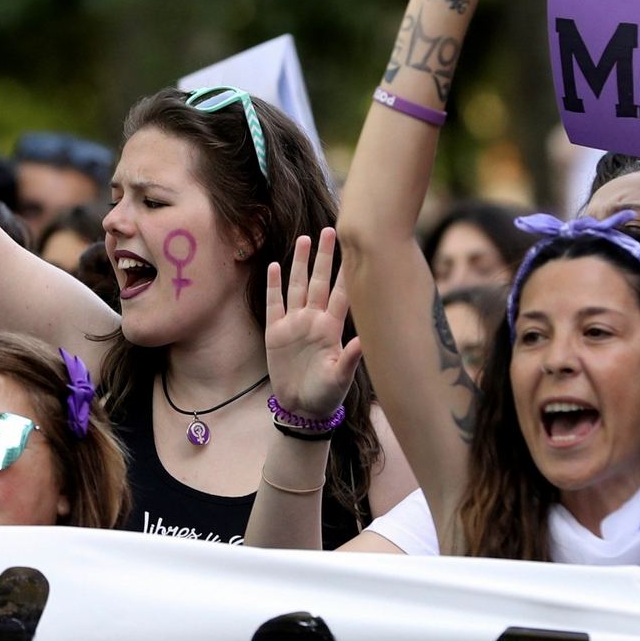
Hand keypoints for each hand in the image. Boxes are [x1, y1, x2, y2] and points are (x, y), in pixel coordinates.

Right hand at [264, 229, 361, 419]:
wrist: (302, 409)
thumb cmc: (327, 395)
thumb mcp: (341, 378)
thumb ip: (350, 358)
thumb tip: (365, 341)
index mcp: (333, 328)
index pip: (343, 294)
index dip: (348, 271)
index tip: (356, 249)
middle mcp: (314, 320)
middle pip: (320, 281)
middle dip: (324, 257)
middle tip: (330, 230)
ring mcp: (295, 324)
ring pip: (297, 286)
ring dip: (300, 263)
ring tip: (304, 239)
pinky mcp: (276, 333)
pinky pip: (274, 304)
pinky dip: (274, 286)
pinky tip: (275, 266)